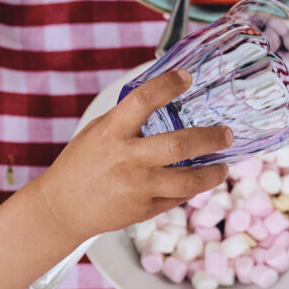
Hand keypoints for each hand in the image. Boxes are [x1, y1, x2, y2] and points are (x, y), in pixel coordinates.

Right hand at [28, 68, 230, 243]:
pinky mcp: (142, 210)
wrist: (62, 209)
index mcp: (110, 134)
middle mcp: (126, 160)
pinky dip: (190, 189)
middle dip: (210, 138)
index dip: (167, 85)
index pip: (142, 101)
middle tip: (226, 134)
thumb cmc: (79, 166)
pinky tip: (198, 181)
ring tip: (223, 166)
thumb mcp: (96, 133)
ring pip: (188, 181)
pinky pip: (176, 198)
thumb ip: (125, 120)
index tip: (186, 78)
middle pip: (179, 146)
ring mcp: (136, 188)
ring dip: (212, 173)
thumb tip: (161, 100)